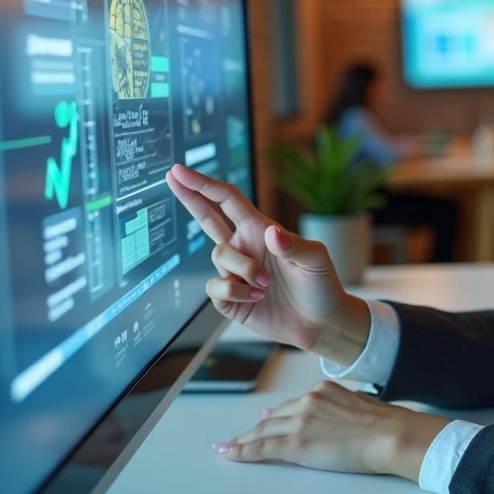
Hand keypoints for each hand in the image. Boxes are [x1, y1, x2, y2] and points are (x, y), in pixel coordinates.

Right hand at [164, 165, 367, 360]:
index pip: (227, 200)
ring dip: (242, 269)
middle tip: (172, 177)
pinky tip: (257, 298)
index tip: (180, 171)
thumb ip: (294, 245)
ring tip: (267, 285)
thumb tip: (271, 232)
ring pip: (218, 257)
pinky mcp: (229, 298)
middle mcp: (243, 247)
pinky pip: (216, 288)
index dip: (204, 184)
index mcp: (260, 230)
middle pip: (207, 218)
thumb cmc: (321, 286)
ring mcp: (234, 272)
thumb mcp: (315, 259)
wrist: (321, 322)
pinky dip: (236, 292)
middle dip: (189, 197)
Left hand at [213, 380, 450, 480]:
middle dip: (254, 429)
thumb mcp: (358, 407)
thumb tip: (326, 418)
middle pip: (273, 419)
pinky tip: (230, 453)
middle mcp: (309, 401)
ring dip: (244, 440)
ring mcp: (300, 421)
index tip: (262, 420)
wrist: (391, 435)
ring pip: (262, 432)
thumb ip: (336, 409)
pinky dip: (241, 451)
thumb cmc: (385, 425)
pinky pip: (261, 448)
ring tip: (229, 447)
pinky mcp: (296, 442)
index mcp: (324, 391)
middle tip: (238, 438)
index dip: (274, 417)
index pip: (291, 406)